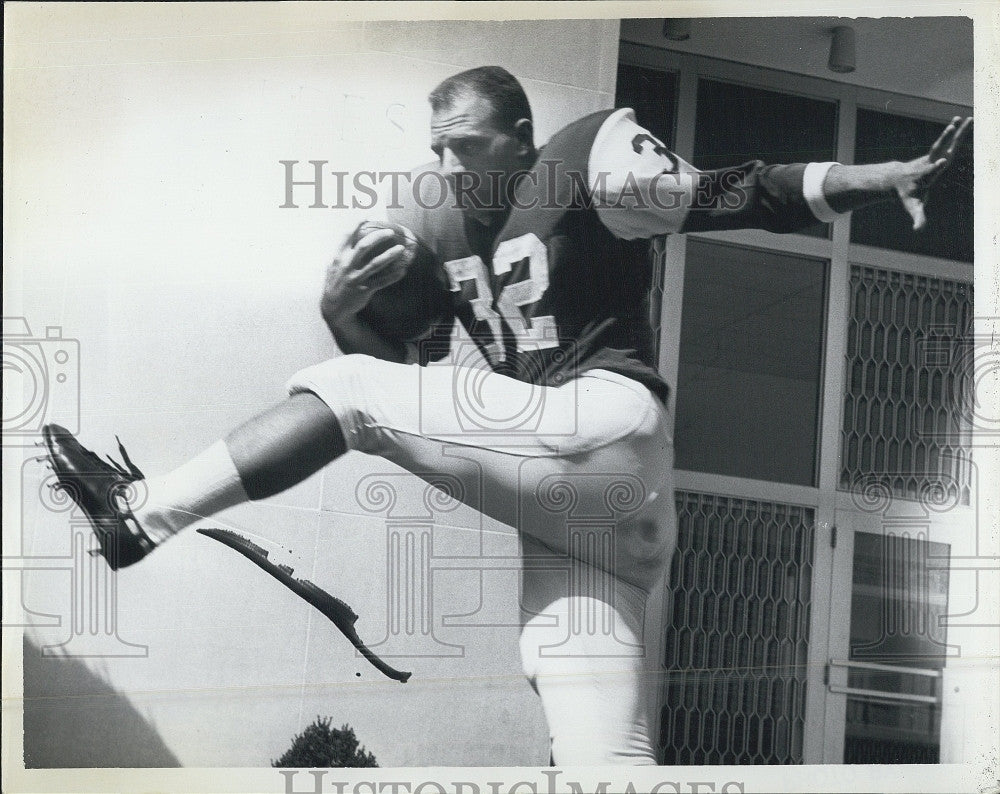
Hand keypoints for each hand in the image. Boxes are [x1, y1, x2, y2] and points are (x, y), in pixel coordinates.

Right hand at [320, 227, 407, 320]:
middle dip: (378, 237)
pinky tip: (403, 271)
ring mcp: (356, 278)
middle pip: (364, 247)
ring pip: (376, 264)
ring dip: (390, 255)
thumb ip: (341, 254)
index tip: (367, 217)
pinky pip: (382, 281)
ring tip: (401, 249)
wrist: (333, 308)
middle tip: (390, 232)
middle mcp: (347, 266)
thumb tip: (349, 238)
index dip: (356, 225)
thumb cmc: (335, 284)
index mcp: (338, 258)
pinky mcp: (364, 290)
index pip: (347, 237)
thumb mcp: (332, 267)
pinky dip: (393, 276)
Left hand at [895, 115, 971, 229]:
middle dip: (946, 139)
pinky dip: (956, 130)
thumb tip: (918, 230)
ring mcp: (932, 156)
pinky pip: (947, 140)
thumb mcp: (912, 207)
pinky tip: (962, 119)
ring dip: (953, 130)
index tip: (942, 161)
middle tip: (953, 127)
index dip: (935, 167)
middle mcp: (928, 163)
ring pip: (944, 141)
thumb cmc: (906, 195)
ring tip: (962, 117)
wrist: (895, 179)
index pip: (931, 171)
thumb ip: (917, 217)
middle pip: (938, 149)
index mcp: (925, 175)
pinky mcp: (935, 152)